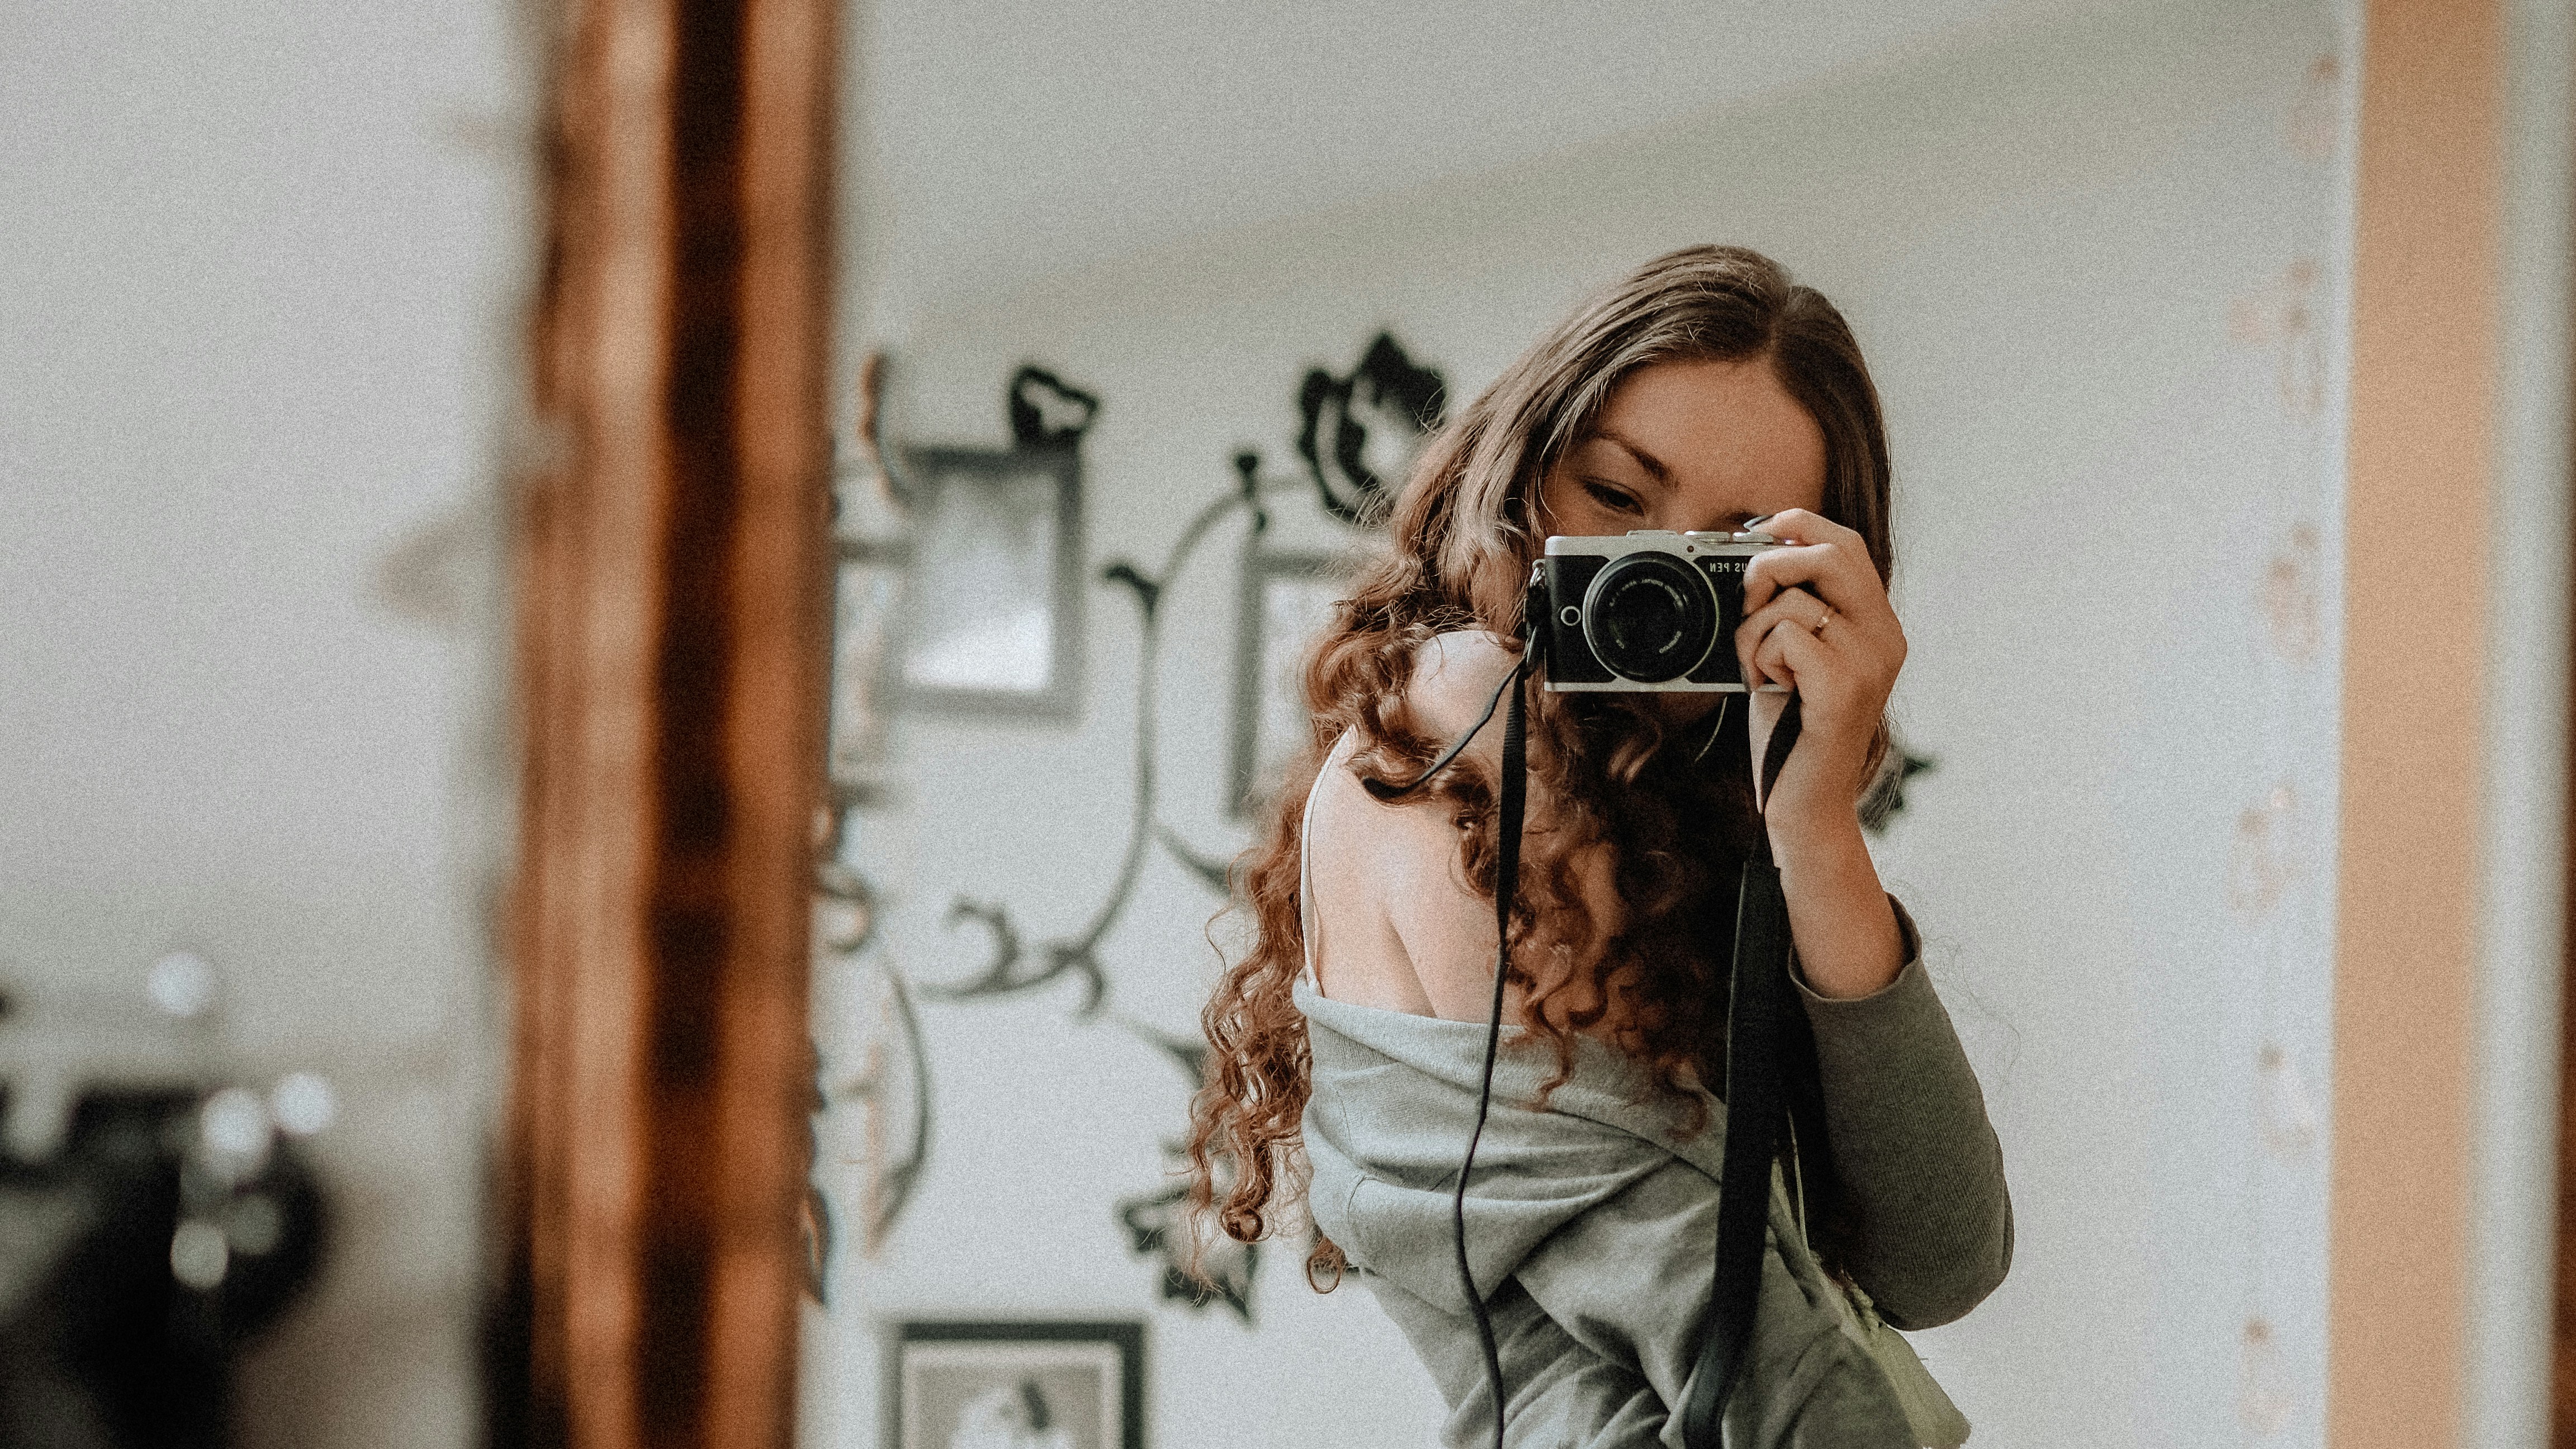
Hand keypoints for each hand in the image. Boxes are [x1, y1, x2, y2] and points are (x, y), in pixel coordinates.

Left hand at [1733, 509, 1905, 837]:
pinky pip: (1785, 637)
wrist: (1806, 802)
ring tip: (1762, 671)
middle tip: (1748, 602)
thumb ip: (1794, 610)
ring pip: (1795, 601)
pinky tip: (1768, 689)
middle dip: (1771, 565)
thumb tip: (1755, 556)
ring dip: (1753, 633)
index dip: (1798, 525)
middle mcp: (1885, 638)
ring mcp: (1870, 662)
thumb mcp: (1797, 658)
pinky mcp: (1844, 688)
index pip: (1847, 544)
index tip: (1758, 531)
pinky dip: (1758, 659)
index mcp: (1879, 625)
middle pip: (1829, 554)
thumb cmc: (1793, 731)